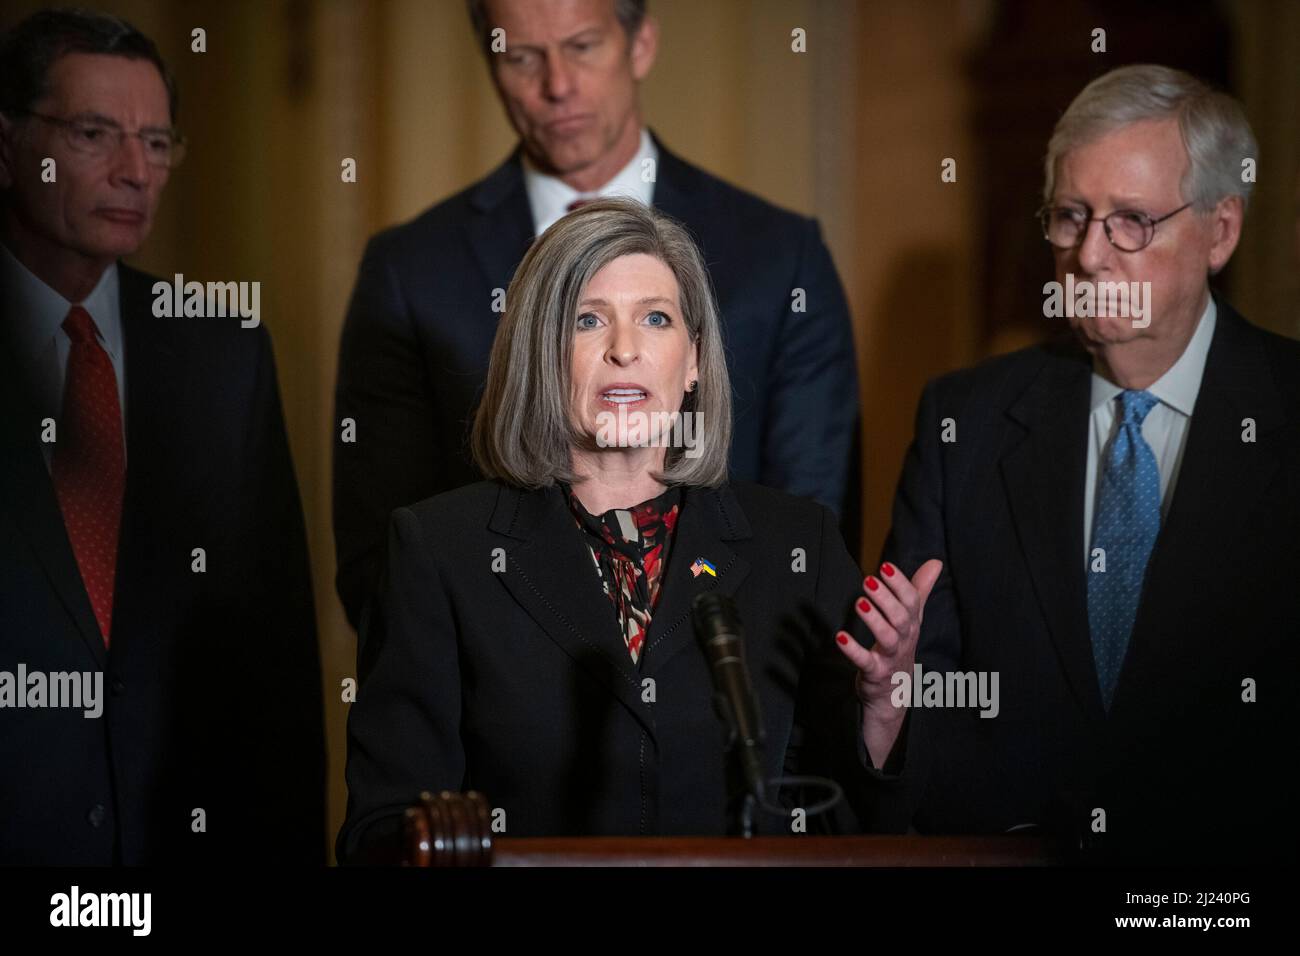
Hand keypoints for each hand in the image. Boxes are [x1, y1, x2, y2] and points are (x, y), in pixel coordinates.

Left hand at [834, 559, 942, 766]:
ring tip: (859, 603)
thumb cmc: (901, 648)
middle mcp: (904, 639)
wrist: (896, 693)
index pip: (911, 600)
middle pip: (901, 617)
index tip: (886, 566)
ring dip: (874, 620)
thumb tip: (936, 562)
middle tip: (869, 580)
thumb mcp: (912, 619)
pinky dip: (853, 650)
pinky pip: (866, 662)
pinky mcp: (875, 673)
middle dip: (886, 598)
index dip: (900, 583)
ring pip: (887, 638)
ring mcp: (890, 657)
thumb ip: (920, 590)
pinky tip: (840, 637)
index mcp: (912, 623)